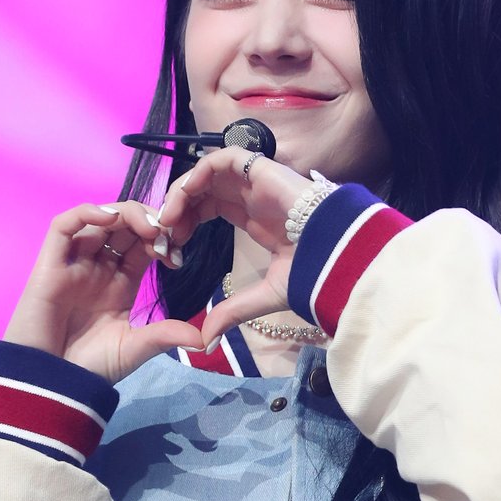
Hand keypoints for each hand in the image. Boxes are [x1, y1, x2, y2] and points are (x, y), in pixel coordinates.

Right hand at [4, 201, 202, 382]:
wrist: (51, 384)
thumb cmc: (88, 368)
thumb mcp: (135, 348)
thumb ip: (165, 335)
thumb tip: (204, 339)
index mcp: (119, 282)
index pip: (142, 244)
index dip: (162, 239)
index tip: (178, 254)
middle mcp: (97, 267)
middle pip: (123, 226)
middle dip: (149, 222)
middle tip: (169, 235)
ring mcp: (73, 263)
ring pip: (99, 219)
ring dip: (126, 214)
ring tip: (149, 228)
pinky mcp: (49, 264)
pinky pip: (64, 226)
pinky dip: (87, 213)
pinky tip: (111, 218)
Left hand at [158, 148, 313, 344]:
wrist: (339, 255)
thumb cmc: (313, 272)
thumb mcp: (263, 296)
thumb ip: (232, 312)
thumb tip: (204, 342)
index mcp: (253, 218)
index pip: (207, 209)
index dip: (184, 224)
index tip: (169, 249)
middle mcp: (251, 196)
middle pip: (202, 190)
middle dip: (177, 209)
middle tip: (162, 235)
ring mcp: (257, 180)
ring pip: (207, 173)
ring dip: (182, 191)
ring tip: (169, 218)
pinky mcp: (263, 169)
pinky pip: (222, 159)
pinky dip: (199, 172)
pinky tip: (187, 196)